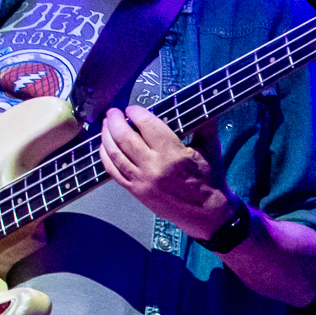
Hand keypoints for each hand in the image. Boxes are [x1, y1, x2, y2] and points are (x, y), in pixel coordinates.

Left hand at [98, 105, 238, 240]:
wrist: (208, 215)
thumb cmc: (210, 179)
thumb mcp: (211, 148)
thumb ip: (204, 122)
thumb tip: (203, 99)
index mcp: (173, 153)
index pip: (146, 124)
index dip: (135, 112)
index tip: (133, 109)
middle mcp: (154, 167)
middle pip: (124, 136)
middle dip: (115, 120)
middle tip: (114, 112)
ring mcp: (142, 181)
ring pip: (114, 153)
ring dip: (106, 135)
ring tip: (106, 124)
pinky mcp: (136, 192)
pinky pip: (113, 171)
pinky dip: (105, 156)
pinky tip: (104, 146)